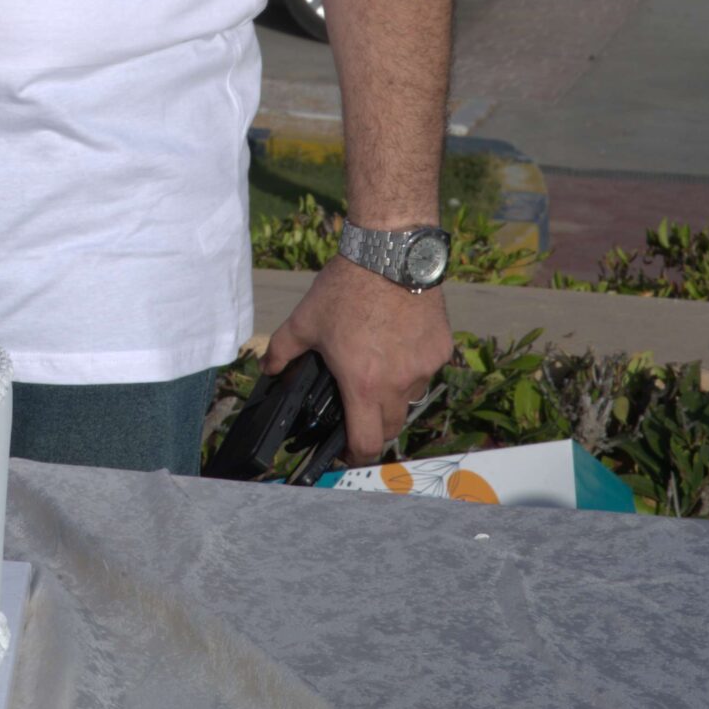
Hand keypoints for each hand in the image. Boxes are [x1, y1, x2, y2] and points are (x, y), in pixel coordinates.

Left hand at [261, 255, 451, 466]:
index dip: (354, 455)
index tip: (347, 451)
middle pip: (390, 427)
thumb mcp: (305, 320)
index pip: (366, 443)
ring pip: (411, 397)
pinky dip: (412, 365)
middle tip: (357, 408)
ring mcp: (424, 367)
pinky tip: (397, 341)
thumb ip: (282, 350)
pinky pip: (427, 370)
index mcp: (363, 384)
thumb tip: (267, 369)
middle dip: (373, 426)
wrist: (389, 253)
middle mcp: (399, 383)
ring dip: (394, 393)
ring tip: (377, 365)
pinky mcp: (441, 348)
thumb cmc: (346, 288)